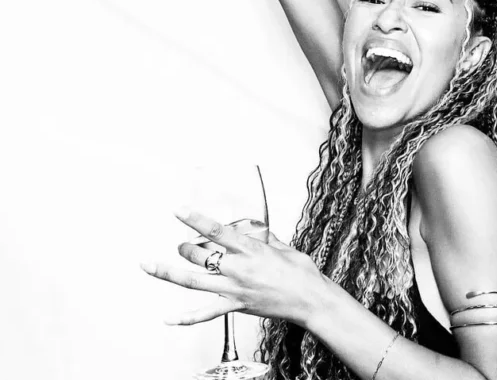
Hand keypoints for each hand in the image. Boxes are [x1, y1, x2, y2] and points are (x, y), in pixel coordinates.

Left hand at [140, 208, 327, 325]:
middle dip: (185, 248)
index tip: (178, 211)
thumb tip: (255, 230)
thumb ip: (265, 238)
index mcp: (251, 250)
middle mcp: (238, 269)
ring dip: (169, 273)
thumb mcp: (283, 247)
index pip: (216, 230)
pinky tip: (169, 319)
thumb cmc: (302, 273)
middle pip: (200, 255)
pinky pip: (206, 314)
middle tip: (181, 245)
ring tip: (150, 265)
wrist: (311, 300)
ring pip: (194, 281)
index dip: (194, 219)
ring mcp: (234, 289)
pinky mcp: (236, 306)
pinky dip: (185, 319)